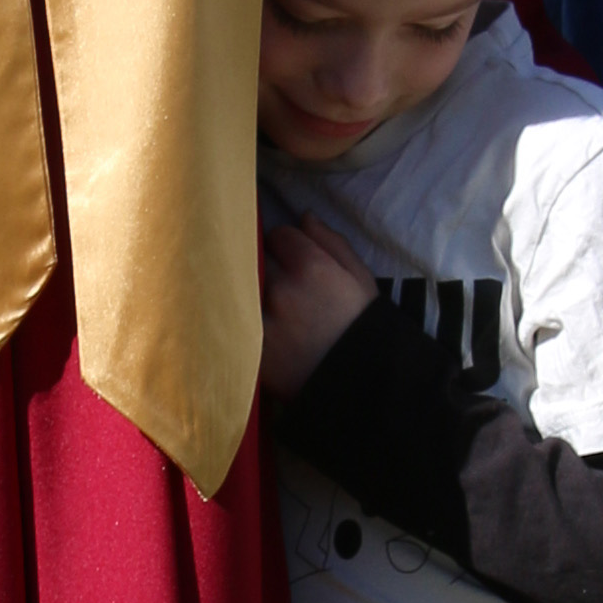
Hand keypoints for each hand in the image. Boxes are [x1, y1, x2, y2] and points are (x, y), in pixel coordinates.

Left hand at [260, 214, 378, 400]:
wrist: (360, 386)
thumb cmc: (364, 328)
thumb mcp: (360, 279)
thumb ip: (331, 242)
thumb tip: (304, 215)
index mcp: (312, 266)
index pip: (278, 235)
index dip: (286, 246)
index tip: (292, 259)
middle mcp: (282, 289)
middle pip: (258, 260)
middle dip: (268, 268)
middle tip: (282, 286)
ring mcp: (263, 321)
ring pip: (244, 290)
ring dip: (252, 294)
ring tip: (273, 309)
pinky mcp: (251, 350)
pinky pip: (238, 324)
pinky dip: (244, 324)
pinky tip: (259, 330)